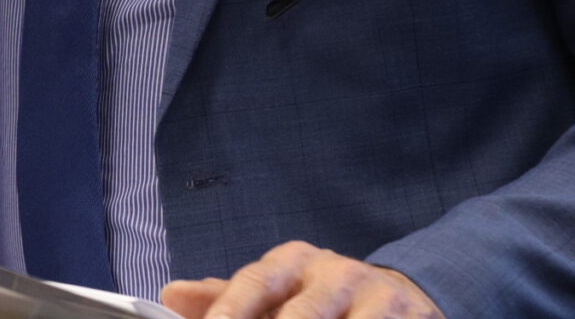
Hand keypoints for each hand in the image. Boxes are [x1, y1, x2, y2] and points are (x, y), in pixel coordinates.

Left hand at [160, 241, 443, 318]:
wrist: (402, 298)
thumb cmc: (322, 301)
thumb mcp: (278, 291)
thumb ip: (228, 298)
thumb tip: (171, 294)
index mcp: (295, 262)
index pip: (257, 282)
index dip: (233, 309)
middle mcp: (336, 274)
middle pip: (301, 316)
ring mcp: (378, 298)